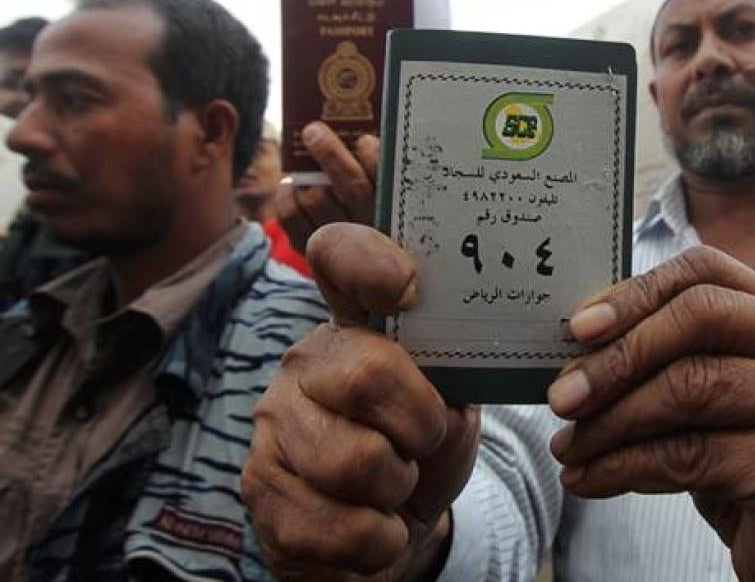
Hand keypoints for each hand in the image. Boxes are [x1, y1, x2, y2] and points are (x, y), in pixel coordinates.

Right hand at [242, 223, 479, 580]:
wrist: (392, 530)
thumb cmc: (426, 453)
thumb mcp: (453, 405)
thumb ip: (453, 375)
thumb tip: (447, 380)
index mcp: (355, 324)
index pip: (339, 255)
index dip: (369, 260)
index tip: (408, 290)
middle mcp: (305, 361)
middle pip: (367, 375)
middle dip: (419, 427)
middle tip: (421, 444)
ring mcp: (273, 422)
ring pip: (356, 461)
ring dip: (398, 489)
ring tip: (392, 486)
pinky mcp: (260, 488)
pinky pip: (340, 526)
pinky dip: (377, 541)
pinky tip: (370, 527)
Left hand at [275, 123, 379, 253]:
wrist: (360, 269)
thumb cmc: (370, 212)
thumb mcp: (381, 193)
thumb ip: (374, 168)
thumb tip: (356, 137)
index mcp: (391, 211)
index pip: (387, 183)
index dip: (374, 159)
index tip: (364, 140)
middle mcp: (370, 229)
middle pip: (353, 188)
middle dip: (330, 153)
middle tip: (314, 131)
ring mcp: (341, 244)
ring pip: (317, 200)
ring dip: (306, 176)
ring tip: (302, 166)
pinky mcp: (312, 251)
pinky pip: (291, 217)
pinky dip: (287, 196)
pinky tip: (291, 187)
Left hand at [548, 246, 754, 580]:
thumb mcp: (714, 403)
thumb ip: (670, 362)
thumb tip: (578, 348)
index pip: (707, 273)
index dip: (635, 294)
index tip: (578, 329)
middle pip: (700, 318)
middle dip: (618, 358)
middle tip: (561, 397)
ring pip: (690, 387)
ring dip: (611, 421)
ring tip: (568, 447)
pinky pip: (690, 453)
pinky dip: (624, 466)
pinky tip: (590, 479)